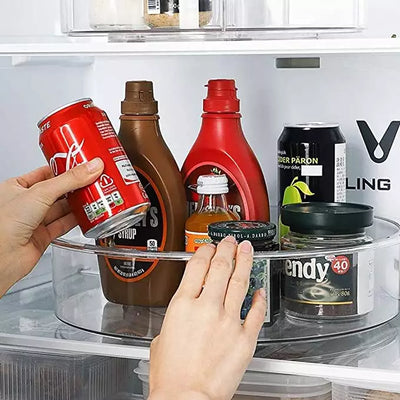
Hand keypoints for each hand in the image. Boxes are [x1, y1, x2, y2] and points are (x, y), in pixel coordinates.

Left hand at [0, 158, 103, 296]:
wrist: (1, 257)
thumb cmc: (3, 223)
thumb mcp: (41, 192)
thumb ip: (69, 180)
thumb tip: (91, 168)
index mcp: (17, 187)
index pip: (46, 173)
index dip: (65, 169)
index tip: (83, 165)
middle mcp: (25, 204)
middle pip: (58, 191)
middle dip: (76, 187)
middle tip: (94, 180)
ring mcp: (35, 221)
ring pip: (62, 209)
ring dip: (78, 203)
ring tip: (95, 196)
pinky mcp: (44, 236)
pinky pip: (64, 224)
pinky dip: (77, 220)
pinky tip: (86, 214)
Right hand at [149, 236, 265, 399]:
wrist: (186, 399)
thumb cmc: (171, 376)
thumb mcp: (161, 339)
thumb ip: (176, 320)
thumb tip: (185, 314)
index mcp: (183, 305)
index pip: (197, 266)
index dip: (205, 251)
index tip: (209, 246)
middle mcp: (207, 308)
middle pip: (221, 267)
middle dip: (227, 249)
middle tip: (231, 241)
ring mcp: (228, 320)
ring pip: (240, 281)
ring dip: (244, 261)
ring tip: (247, 249)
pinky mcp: (245, 337)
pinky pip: (256, 312)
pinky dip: (259, 298)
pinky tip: (260, 289)